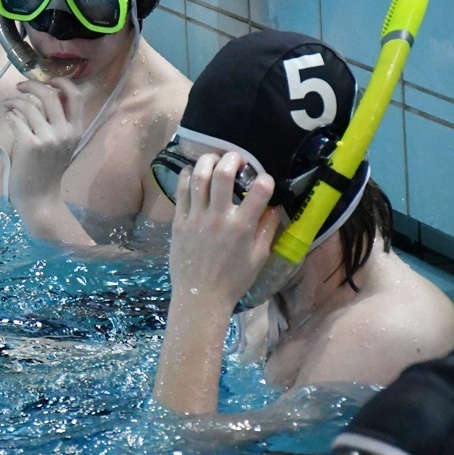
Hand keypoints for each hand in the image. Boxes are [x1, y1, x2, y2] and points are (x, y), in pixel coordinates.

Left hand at [2, 77, 83, 208]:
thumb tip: (46, 94)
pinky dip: (10, 114)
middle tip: (19, 87)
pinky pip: (16, 119)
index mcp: (77, 130)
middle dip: (31, 85)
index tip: (48, 80)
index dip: (61, 82)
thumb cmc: (48, 170)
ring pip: (29, 105)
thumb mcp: (63, 145)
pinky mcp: (29, 145)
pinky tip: (8, 116)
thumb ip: (60, 121)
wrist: (40, 198)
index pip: (76, 95)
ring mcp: (47, 139)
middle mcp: (65, 132)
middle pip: (49, 94)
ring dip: (14, 101)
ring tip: (8, 104)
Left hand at [169, 151, 280, 306]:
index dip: (265, 180)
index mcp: (242, 227)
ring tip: (214, 159)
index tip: (264, 180)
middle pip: (223, 175)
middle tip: (236, 157)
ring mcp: (196, 218)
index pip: (259, 191)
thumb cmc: (234, 280)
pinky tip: (192, 172)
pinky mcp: (179, 222)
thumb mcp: (258, 258)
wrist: (201, 297)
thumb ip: (267, 230)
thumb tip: (274, 207)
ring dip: (207, 161)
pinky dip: (187, 176)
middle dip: (232, 158)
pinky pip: (181, 191)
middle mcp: (218, 218)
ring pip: (198, 177)